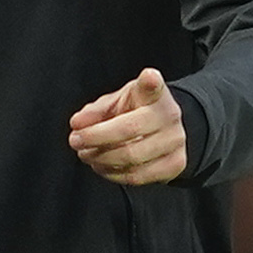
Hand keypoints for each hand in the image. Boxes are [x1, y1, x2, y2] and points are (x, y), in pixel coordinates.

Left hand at [68, 68, 186, 184]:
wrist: (164, 130)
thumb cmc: (137, 112)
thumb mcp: (116, 102)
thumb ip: (96, 111)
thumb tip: (77, 123)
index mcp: (155, 94)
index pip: (155, 85)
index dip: (151, 81)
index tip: (148, 76)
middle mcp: (170, 115)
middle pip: (130, 129)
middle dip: (95, 138)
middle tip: (76, 141)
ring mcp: (176, 141)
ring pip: (132, 158)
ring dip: (101, 159)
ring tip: (87, 154)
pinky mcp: (175, 165)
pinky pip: (138, 176)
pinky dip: (113, 174)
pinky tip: (102, 166)